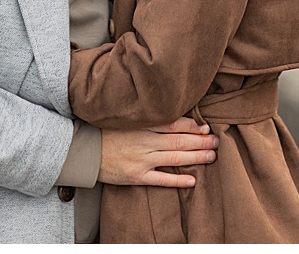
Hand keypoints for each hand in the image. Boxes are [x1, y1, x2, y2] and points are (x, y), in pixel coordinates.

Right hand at [100, 117, 216, 187]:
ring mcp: (140, 160)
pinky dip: (178, 180)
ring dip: (196, 157)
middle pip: (179, 141)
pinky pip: (161, 179)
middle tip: (216, 141)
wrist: (82, 151)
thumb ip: (145, 119)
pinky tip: (192, 180)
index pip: (172, 124)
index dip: (192, 126)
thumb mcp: (123, 120)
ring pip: (175, 158)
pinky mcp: (136, 176)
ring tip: (212, 156)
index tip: (205, 127)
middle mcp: (143, 142)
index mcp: (140, 126)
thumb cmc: (103, 133)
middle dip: (201, 141)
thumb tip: (171, 118)